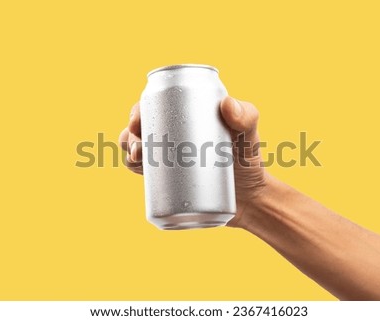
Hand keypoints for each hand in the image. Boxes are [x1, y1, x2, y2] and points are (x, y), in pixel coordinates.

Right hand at [118, 96, 267, 226]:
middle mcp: (173, 133)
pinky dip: (133, 167)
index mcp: (187, 115)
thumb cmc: (248, 161)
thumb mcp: (250, 136)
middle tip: (141, 148)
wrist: (249, 199)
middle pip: (141, 128)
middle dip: (130, 134)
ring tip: (139, 159)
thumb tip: (226, 104)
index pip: (156, 106)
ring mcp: (168, 156)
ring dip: (129, 150)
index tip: (138, 120)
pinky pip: (142, 171)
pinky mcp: (168, 179)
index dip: (138, 110)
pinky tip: (136, 168)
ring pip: (136, 148)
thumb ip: (247, 116)